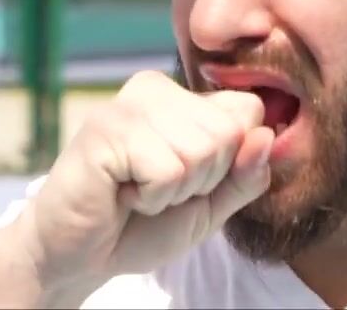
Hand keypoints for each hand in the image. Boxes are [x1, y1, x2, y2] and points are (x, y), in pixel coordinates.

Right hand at [19, 70, 274, 296]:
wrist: (80, 257)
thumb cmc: (142, 226)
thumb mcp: (211, 205)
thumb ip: (245, 174)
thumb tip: (265, 135)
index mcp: (182, 97)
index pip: (248, 112)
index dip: (229, 164)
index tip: (186, 180)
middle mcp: (156, 89)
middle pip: (228, 133)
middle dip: (201, 181)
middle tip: (155, 189)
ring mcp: (128, 104)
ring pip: (201, 151)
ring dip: (173, 192)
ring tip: (137, 190)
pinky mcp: (105, 128)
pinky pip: (167, 170)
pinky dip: (151, 198)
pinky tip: (121, 192)